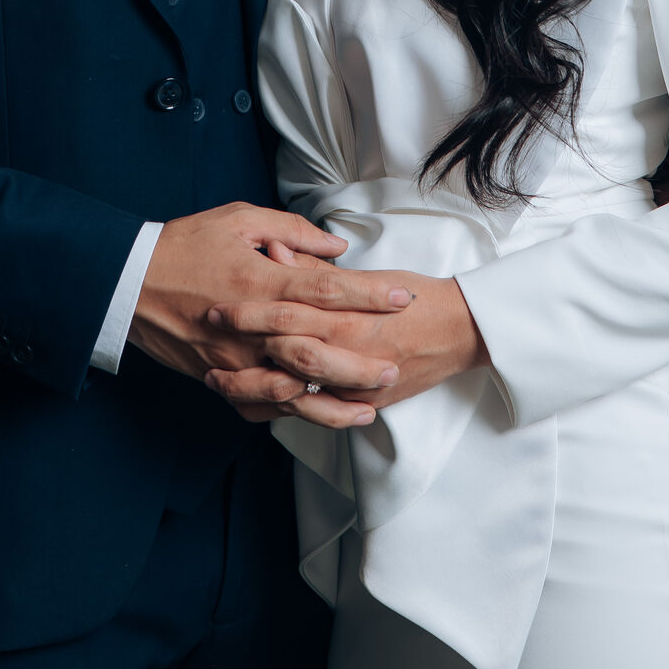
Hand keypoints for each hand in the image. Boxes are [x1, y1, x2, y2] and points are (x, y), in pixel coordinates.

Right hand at [129, 204, 414, 428]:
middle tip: (395, 366)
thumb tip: (336, 246)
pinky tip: (318, 416)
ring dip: (333, 402)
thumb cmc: (184, 244)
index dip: (369, 295)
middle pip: (317, 352)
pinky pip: (261, 404)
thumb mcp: (238, 219)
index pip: (327, 290)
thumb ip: (291, 231)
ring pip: (293, 392)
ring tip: (368, 407)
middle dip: (360, 362)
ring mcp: (235, 361)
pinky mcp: (219, 378)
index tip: (403, 298)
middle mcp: (251, 329)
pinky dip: (293, 414)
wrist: (127, 284)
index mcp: (260, 283)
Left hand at [202, 270, 485, 423]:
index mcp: (349, 315)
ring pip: (292, 394)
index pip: (289, 312)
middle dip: (242, 350)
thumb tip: (274, 252)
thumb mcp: (364, 274)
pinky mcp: (362, 406)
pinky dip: (279, 412)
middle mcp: (350, 353)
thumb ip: (315, 270)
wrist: (459, 331)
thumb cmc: (412, 296)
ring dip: (250, 387)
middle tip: (209, 344)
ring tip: (216, 379)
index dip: (249, 311)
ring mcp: (356, 386)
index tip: (217, 306)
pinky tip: (250, 405)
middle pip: (283, 355)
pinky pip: (313, 416)